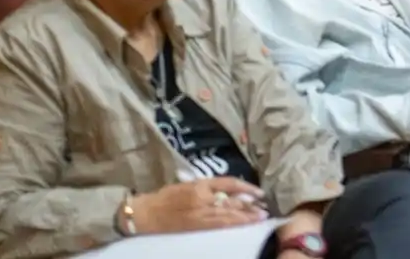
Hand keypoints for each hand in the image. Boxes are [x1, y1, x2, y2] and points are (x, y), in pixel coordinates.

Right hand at [131, 178, 266, 234]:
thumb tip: (227, 191)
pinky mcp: (195, 226)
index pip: (228, 183)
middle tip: (264, 207)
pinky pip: (218, 225)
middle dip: (249, 205)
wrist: (145, 212)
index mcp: (200, 183)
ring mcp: (199, 212)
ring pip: (228, 214)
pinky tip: (242, 225)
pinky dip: (232, 224)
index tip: (259, 192)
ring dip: (245, 216)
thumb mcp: (187, 184)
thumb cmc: (164, 197)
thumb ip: (206, 187)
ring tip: (260, 217)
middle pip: (232, 200)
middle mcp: (202, 196)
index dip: (246, 187)